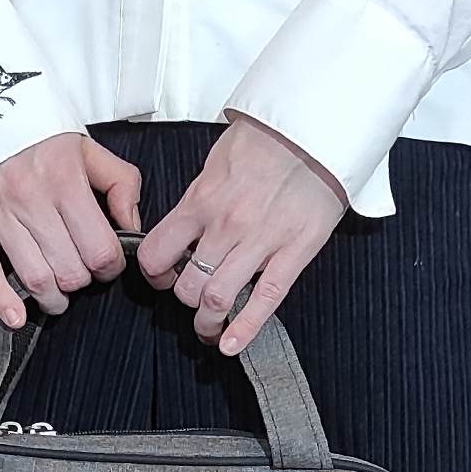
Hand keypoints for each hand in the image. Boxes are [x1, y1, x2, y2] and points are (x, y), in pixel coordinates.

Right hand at [0, 131, 143, 328]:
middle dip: (82, 282)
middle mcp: (32, 200)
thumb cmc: (33, 130)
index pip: (99, 249)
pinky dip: (2, 301)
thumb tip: (132, 225)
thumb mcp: (85, 146)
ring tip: (58, 297)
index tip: (107, 263)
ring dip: (53, 299)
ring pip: (35, 279)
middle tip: (81, 275)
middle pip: (69, 271)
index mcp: (65, 180)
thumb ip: (120, 183)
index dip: (110, 266)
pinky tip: (16, 318)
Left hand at [134, 115, 346, 354]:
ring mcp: (260, 242)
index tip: (163, 277)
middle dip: (185, 302)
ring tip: (210, 329)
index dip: (155, 273)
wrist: (315, 126)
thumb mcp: (216, 162)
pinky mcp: (294, 252)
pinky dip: (245, 329)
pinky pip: (264, 300)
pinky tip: (231, 345)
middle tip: (192, 303)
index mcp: (201, 201)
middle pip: (187, 286)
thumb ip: (199, 201)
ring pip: (218, 300)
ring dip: (208, 324)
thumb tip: (185, 229)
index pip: (157, 252)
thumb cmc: (267, 138)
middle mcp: (225, 225)